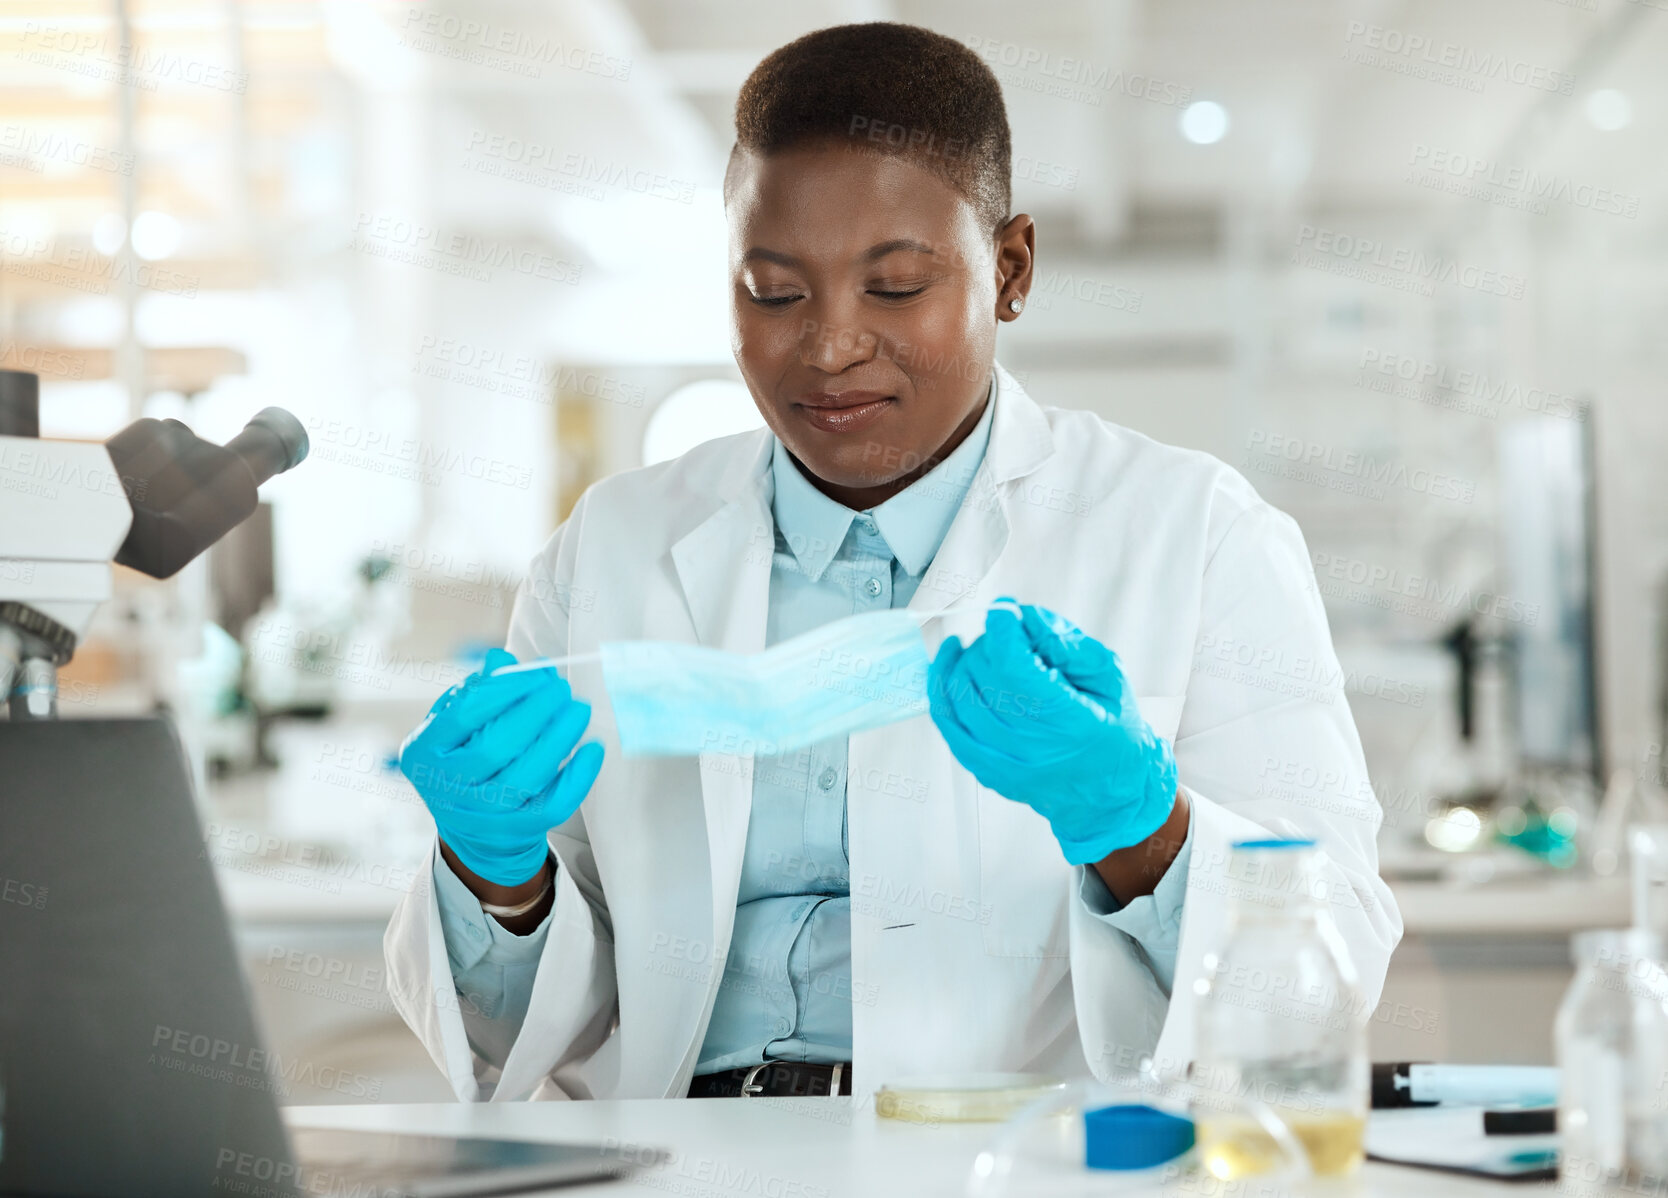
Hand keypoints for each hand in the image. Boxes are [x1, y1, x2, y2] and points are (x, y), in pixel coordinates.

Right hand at [399, 648, 603, 885]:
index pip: (464, 715)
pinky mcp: (514, 832)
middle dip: (535, 712)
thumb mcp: (459, 722)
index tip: (536, 672)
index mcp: (423, 750)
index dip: (505, 690)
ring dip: (559, 739)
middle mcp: (445, 786)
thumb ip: (481, 690)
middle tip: (562, 689)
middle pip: (495, 747)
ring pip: (525, 777)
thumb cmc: (465, 755)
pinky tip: (592, 749)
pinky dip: (578, 778)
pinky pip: (552, 805)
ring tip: (579, 710)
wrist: (472, 826)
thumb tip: (503, 660)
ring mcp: (479, 815)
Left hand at [927, 599, 1177, 865]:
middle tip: (1006, 635)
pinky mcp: (987, 771)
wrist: (1110, 792)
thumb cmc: (1115, 730)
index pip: (1013, 665)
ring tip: (982, 650)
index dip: (1001, 629)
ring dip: (963, 663)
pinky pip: (949, 725)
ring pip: (958, 698)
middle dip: (988, 643)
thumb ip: (1066, 642)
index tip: (1004, 610)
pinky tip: (951, 670)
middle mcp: (1032, 747)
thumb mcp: (1108, 676)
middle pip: (982, 676)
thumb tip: (1024, 616)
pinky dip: (943, 692)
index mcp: (1068, 721)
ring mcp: (1004, 764)